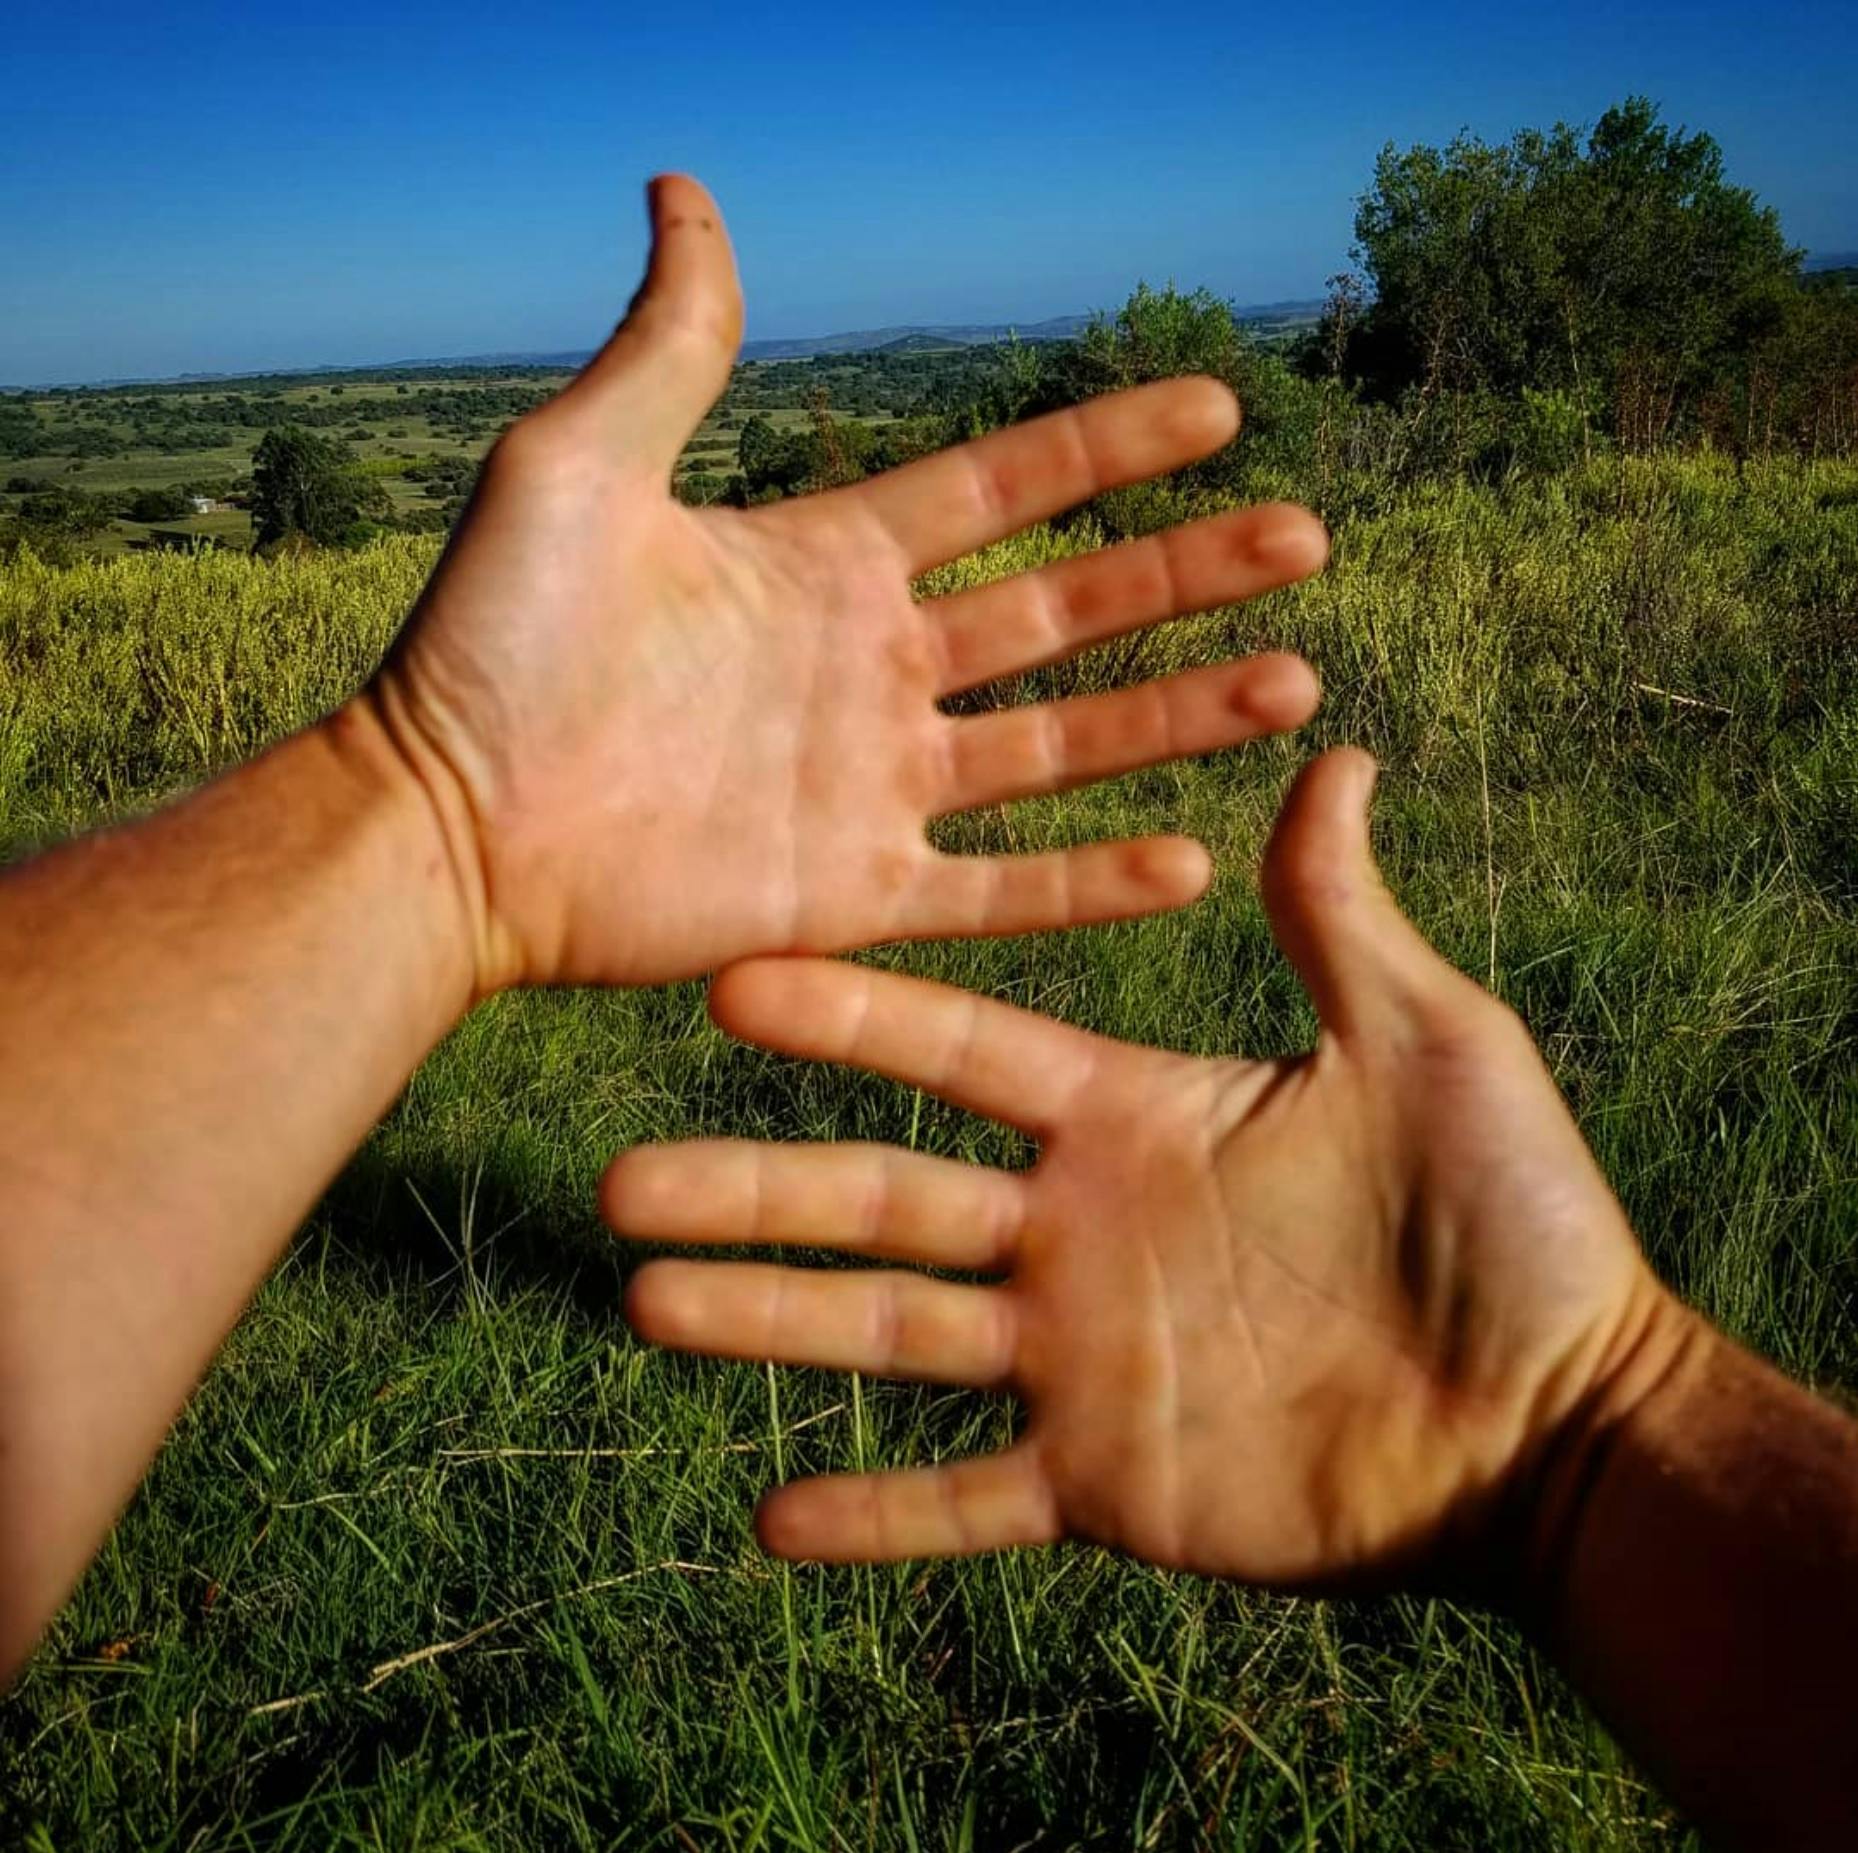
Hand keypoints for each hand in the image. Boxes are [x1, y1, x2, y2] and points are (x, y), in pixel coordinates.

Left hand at [368, 176, 1328, 993]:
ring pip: (1060, 751)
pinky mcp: (852, 897)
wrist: (445, 825)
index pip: (1002, 493)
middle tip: (1304, 543)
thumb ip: (672, 346)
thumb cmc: (494, 644)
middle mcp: (870, 674)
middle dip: (1185, 578)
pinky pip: (996, 893)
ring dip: (1177, 718)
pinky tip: (1195, 865)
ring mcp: (872, 790)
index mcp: (825, 566)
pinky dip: (1090, 887)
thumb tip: (687, 191)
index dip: (1108, 451)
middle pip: (1064, 618)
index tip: (1218, 409)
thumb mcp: (582, 463)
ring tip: (1295, 684)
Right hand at [606, 749, 1686, 1591]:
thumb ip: (1341, 913)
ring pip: (890, 1336)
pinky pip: (967, 1500)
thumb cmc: (1514, 1215)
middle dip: (750, 1188)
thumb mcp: (1423, 1038)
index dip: (848, 1020)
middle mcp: (1078, 1231)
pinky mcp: (1109, 1482)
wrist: (1559, 1416)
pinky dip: (878, 1515)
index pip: (956, 1053)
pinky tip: (770, 1522)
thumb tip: (1335, 752)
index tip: (734, 984)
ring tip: (641, 1303)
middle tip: (618, 1182)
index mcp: (1132, 1117)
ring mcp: (1081, 1360)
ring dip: (767, 1326)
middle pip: (879, 1198)